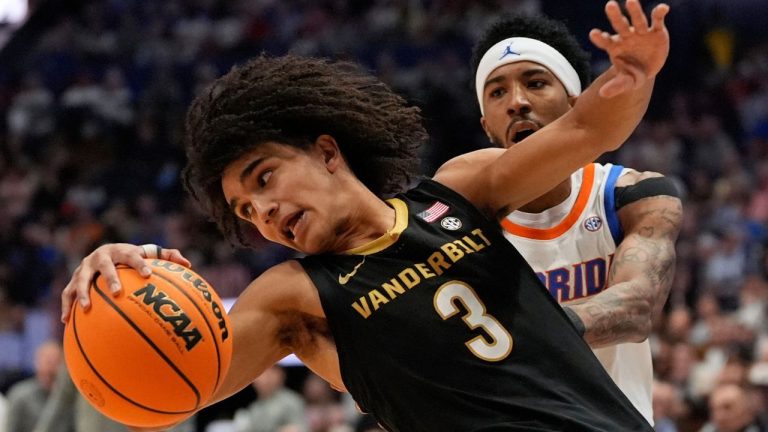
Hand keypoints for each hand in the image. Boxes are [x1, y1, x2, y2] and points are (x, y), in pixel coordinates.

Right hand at [60, 243, 190, 322]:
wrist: (106, 251)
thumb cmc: (134, 257)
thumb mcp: (150, 254)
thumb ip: (168, 257)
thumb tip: (188, 264)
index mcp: (121, 251)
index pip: (133, 256)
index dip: (140, 264)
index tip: (148, 275)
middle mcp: (100, 257)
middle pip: (105, 267)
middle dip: (111, 279)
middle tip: (117, 293)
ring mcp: (85, 268)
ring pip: (81, 280)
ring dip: (83, 293)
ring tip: (86, 309)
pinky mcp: (74, 279)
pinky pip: (68, 293)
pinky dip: (67, 305)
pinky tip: (66, 321)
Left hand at [589, 0, 669, 97]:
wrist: (648, 69)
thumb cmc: (632, 74)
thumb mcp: (626, 82)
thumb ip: (616, 86)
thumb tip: (602, 94)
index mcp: (615, 47)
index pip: (605, 41)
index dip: (600, 38)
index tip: (593, 33)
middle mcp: (627, 36)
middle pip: (620, 25)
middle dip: (615, 16)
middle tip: (609, 5)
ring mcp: (641, 32)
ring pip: (638, 20)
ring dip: (634, 10)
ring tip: (630, 1)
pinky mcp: (657, 31)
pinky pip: (657, 20)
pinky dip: (659, 13)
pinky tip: (662, 8)